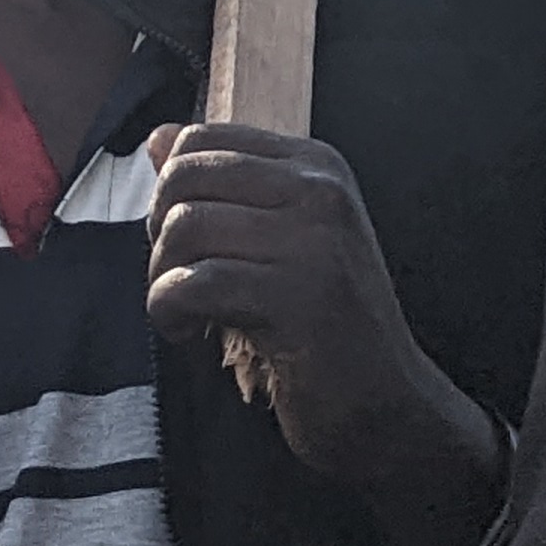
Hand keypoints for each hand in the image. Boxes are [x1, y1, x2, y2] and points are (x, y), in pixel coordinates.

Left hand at [140, 123, 500, 545]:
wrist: (388, 408)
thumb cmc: (326, 328)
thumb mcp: (279, 241)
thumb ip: (221, 187)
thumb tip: (157, 139)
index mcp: (318, 166)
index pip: (200, 138)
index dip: (171, 192)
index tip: (192, 245)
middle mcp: (322, 191)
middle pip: (183, 179)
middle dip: (159, 235)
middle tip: (183, 281)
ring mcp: (315, 242)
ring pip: (182, 228)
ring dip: (162, 279)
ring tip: (190, 313)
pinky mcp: (298, 298)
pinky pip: (192, 283)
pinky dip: (169, 313)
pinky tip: (192, 334)